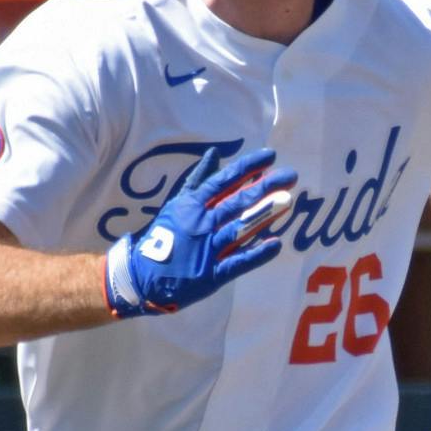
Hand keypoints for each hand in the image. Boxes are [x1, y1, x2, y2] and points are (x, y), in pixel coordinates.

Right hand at [103, 146, 295, 317]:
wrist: (140, 276)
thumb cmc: (163, 237)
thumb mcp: (177, 203)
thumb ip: (197, 180)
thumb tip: (214, 154)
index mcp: (193, 204)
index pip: (224, 180)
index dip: (248, 167)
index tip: (271, 156)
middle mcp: (202, 223)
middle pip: (237, 201)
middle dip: (265, 187)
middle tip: (290, 176)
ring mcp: (207, 249)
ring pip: (240, 228)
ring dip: (264, 214)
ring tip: (288, 202)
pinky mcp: (211, 274)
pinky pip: (237, 262)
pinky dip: (256, 254)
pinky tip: (276, 244)